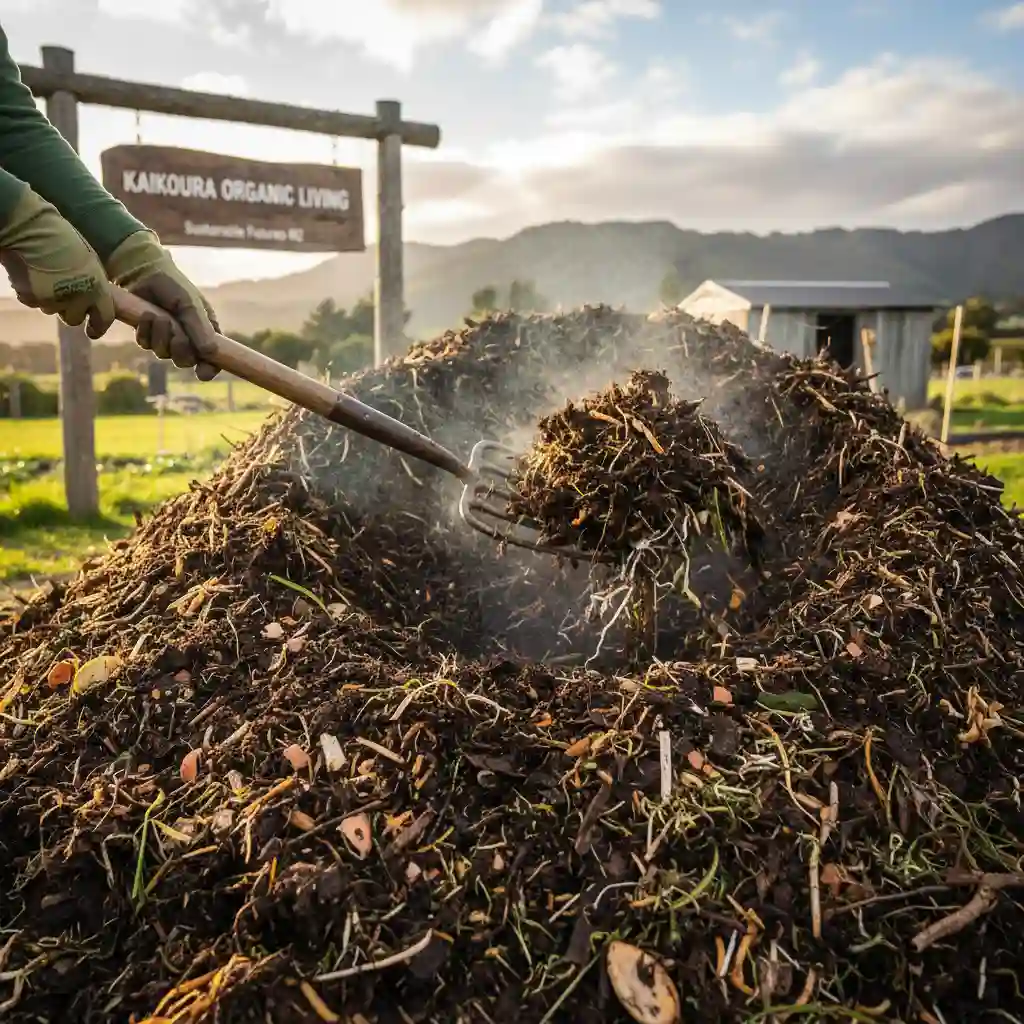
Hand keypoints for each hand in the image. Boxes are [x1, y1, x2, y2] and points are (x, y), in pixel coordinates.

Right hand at [0, 187, 114, 337]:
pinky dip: (33, 293)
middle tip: (64, 294)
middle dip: (69, 310)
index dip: (98, 327)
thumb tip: (94, 301)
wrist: (29, 228)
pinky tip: (32, 275)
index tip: (92, 330)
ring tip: (46, 277)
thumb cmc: (61, 239)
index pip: (104, 318)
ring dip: (51, 300)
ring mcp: (54, 299)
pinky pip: (34, 302)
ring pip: (52, 311)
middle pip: (74, 319)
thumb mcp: (89, 262)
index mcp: (97, 287)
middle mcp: (78, 298)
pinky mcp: (32, 297)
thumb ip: (94, 284)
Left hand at [105, 229, 219, 380]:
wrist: (144, 271)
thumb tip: (210, 352)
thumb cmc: (173, 285)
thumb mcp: (190, 305)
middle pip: (185, 361)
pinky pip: (146, 345)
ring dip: (161, 337)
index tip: (203, 373)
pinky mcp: (147, 334)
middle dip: (180, 351)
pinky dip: (146, 332)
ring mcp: (166, 338)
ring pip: (164, 354)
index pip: (211, 358)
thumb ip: (200, 328)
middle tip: (177, 336)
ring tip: (158, 317)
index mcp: (204, 331)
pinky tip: (147, 315)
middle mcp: (186, 338)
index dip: (209, 368)